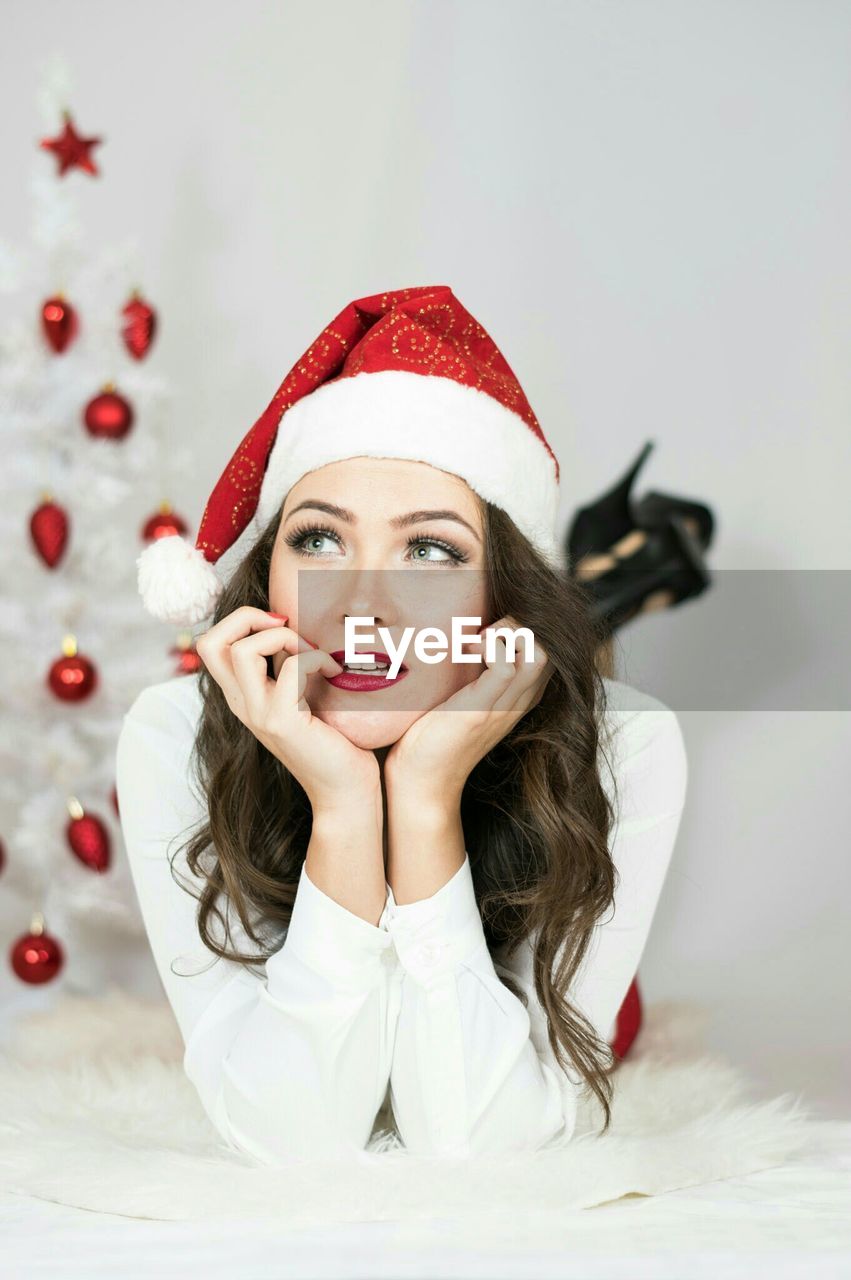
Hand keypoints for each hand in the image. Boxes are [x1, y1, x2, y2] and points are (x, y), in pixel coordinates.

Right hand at [195, 606, 380, 809]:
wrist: (345, 791)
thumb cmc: (334, 741)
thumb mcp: (302, 697)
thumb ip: (289, 669)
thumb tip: (300, 625)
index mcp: (242, 696)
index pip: (210, 644)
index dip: (240, 621)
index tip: (280, 625)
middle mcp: (242, 705)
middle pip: (210, 642)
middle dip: (247, 616)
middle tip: (285, 625)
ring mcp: (259, 714)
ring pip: (242, 651)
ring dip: (282, 636)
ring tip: (311, 651)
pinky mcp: (283, 722)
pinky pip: (291, 668)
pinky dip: (316, 657)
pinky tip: (334, 670)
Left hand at [383, 614, 552, 806]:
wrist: (422, 782)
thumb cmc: (435, 736)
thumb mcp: (465, 697)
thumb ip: (476, 672)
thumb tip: (466, 634)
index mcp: (520, 696)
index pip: (548, 649)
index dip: (527, 628)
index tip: (491, 629)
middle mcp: (520, 700)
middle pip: (551, 646)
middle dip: (522, 623)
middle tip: (486, 630)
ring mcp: (505, 706)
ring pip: (537, 652)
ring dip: (507, 632)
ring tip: (478, 640)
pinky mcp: (482, 710)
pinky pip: (505, 665)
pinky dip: (488, 646)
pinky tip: (466, 651)